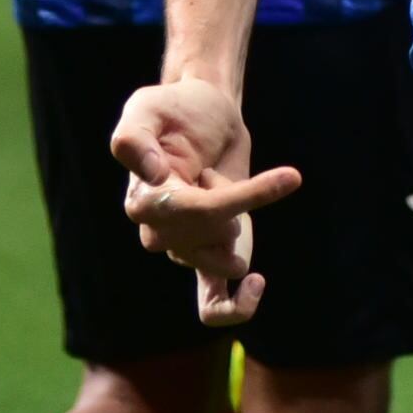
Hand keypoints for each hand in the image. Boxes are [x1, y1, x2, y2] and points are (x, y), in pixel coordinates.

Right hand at [112, 76, 302, 324]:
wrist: (207, 115)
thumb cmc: (175, 110)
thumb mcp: (147, 106)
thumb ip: (134, 138)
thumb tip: (152, 177)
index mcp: (141, 201)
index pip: (187, 213)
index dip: (232, 197)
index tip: (278, 175)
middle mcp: (158, 232)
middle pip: (211, 235)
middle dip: (233, 198)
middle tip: (209, 166)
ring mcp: (185, 249)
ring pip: (223, 259)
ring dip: (237, 219)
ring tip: (216, 189)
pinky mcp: (211, 256)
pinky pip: (214, 304)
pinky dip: (237, 306)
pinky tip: (257, 284)